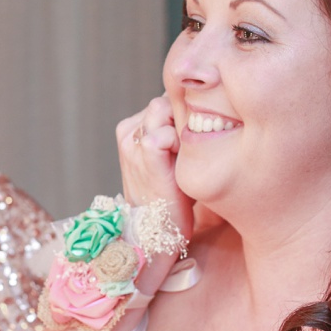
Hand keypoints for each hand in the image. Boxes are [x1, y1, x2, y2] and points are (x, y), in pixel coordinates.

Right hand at [116, 95, 194, 248]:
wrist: (157, 231)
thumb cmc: (171, 195)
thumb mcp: (170, 156)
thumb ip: (176, 128)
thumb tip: (202, 106)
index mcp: (131, 128)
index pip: (163, 100)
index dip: (182, 116)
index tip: (189, 143)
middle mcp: (128, 130)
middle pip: (164, 101)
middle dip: (180, 120)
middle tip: (187, 153)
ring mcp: (132, 140)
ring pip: (164, 109)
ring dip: (180, 130)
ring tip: (183, 160)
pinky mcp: (144, 151)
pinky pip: (167, 131)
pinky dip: (179, 145)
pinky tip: (179, 167)